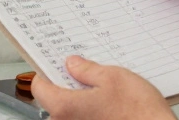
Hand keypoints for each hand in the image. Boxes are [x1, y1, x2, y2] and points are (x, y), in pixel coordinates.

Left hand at [32, 56, 173, 119]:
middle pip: (54, 101)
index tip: (56, 64)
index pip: (40, 87)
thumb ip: (87, 70)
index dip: (48, 72)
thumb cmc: (138, 112)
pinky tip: (109, 105)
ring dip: (81, 99)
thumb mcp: (113, 77)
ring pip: (70, 112)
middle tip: (86, 73)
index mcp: (65, 107)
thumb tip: (73, 65)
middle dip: (67, 85)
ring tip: (103, 90)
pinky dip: (90, 112)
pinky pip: (83, 119)